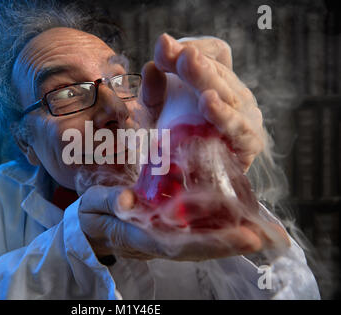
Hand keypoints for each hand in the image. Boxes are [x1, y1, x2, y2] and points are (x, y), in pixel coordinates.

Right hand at [78, 186, 289, 260]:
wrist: (93, 231)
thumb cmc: (93, 216)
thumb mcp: (93, 205)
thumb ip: (109, 201)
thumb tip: (128, 199)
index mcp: (140, 237)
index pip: (179, 244)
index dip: (212, 243)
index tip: (243, 237)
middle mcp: (158, 243)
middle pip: (199, 249)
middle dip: (233, 244)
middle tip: (267, 236)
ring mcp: (166, 240)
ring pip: (202, 245)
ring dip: (232, 240)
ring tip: (265, 231)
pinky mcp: (170, 233)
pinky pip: (198, 235)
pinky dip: (220, 232)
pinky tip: (242, 222)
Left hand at [141, 34, 264, 171]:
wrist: (192, 182)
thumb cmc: (177, 141)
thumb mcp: (159, 112)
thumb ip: (153, 90)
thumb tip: (150, 67)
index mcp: (219, 81)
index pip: (215, 53)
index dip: (196, 46)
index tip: (166, 48)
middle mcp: (236, 94)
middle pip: (218, 70)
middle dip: (192, 61)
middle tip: (174, 53)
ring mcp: (246, 116)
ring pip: (228, 93)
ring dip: (205, 78)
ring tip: (187, 62)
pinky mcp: (249, 143)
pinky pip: (238, 127)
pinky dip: (222, 114)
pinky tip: (207, 101)